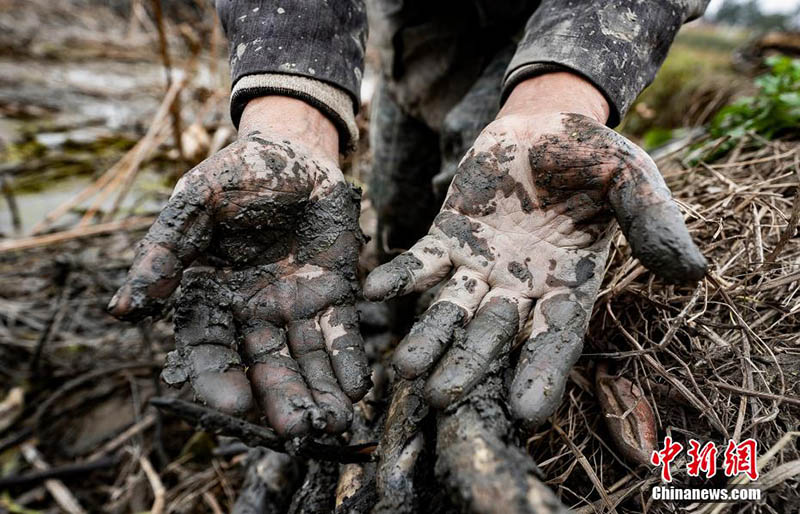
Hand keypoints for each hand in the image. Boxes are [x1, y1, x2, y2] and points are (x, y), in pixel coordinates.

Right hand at [109, 97, 370, 435]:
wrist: (293, 151)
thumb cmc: (236, 175)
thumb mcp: (195, 204)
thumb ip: (164, 253)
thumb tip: (123, 309)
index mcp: (209, 296)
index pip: (209, 349)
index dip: (220, 379)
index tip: (235, 406)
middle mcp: (251, 312)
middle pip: (264, 365)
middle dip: (282, 401)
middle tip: (300, 434)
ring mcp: (294, 306)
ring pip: (306, 359)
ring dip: (321, 393)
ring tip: (337, 424)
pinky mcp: (333, 293)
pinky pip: (341, 333)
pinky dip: (349, 360)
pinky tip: (360, 387)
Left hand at [364, 74, 705, 426]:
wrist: (544, 121)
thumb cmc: (592, 154)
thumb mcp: (631, 178)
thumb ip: (653, 221)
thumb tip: (693, 272)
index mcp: (569, 284)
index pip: (556, 337)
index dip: (543, 372)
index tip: (527, 412)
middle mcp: (521, 287)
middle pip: (493, 335)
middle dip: (469, 365)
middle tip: (441, 397)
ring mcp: (481, 266)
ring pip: (451, 310)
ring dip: (429, 336)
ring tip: (405, 367)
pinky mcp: (448, 238)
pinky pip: (421, 263)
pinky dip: (401, 277)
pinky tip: (374, 291)